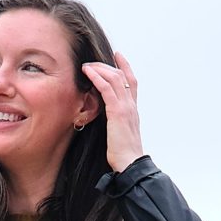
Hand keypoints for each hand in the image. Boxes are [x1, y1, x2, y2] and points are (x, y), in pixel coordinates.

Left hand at [80, 51, 143, 173]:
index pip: (131, 82)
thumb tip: (108, 122)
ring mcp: (126, 108)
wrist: (130, 164)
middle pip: (122, 76)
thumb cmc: (124, 155)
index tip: (118, 56)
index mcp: (133, 111)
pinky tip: (89, 72)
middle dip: (108, 65)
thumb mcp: (120, 135)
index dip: (126, 67)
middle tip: (94, 61)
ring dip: (100, 69)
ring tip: (87, 65)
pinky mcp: (118, 112)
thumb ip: (116, 124)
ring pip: (115, 78)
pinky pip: (107, 88)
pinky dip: (98, 77)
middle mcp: (131, 106)